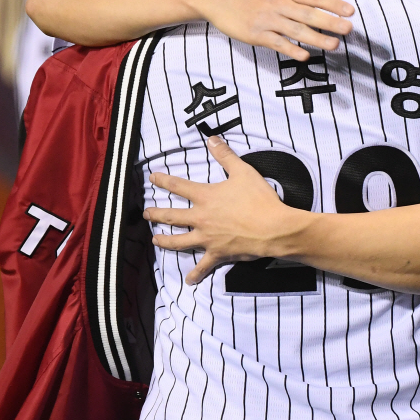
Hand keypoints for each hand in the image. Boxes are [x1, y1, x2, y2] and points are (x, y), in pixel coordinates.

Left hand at [144, 136, 305, 284]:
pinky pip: (203, 266)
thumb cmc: (259, 199)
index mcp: (206, 197)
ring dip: (165, 241)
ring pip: (179, 242)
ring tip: (155, 240)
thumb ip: (225, 155)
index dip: (163, 180)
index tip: (152, 178)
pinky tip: (189, 280)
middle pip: (171, 216)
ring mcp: (207, 238)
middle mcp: (201, 218)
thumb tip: (211, 139)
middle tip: (146, 214)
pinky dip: (195, 274)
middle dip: (156, 214)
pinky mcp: (217, 254)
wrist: (273, 228)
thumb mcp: (243, 171)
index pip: (178, 186)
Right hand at [189, 0, 354, 61]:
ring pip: (296, 31)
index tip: (350, 11)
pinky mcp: (255, 34)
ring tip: (335, 46)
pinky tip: (305, 55)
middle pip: (309, 14)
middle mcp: (278, 3)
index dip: (333, 3)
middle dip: (331, 22)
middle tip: (349, 29)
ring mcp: (266, 20)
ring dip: (317, 39)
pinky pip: (276, 43)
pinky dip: (291, 49)